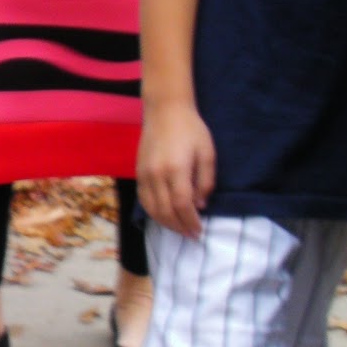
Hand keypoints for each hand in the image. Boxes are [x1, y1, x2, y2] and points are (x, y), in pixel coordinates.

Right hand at [138, 99, 216, 236]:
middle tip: (191, 235)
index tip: (199, 231)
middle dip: (179, 227)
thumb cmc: (191, 129)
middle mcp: (157, 174)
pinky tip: (165, 216)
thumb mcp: (208, 153)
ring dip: (166, 223)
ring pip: (152, 208)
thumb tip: (200, 205)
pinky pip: (144, 200)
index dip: (191, 221)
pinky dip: (154, 212)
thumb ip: (205, 181)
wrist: (165, 111)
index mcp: (176, 169)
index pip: (182, 205)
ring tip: (179, 229)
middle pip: (165, 211)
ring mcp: (144, 174)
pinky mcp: (138, 173)